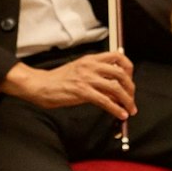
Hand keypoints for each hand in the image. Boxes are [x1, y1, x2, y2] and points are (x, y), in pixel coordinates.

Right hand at [7, 52, 136, 118]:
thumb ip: (98, 76)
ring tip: (130, 110)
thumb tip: (115, 87)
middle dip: (131, 88)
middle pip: (121, 74)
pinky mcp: (82, 92)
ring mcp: (87, 79)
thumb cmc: (59, 80)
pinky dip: (116, 109)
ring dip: (127, 100)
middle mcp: (91, 66)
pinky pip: (105, 101)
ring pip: (116, 88)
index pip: (118, 56)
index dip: (128, 68)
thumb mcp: (81, 71)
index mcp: (91, 59)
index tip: (130, 80)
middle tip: (131, 98)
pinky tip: (120, 114)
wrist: (40, 85)